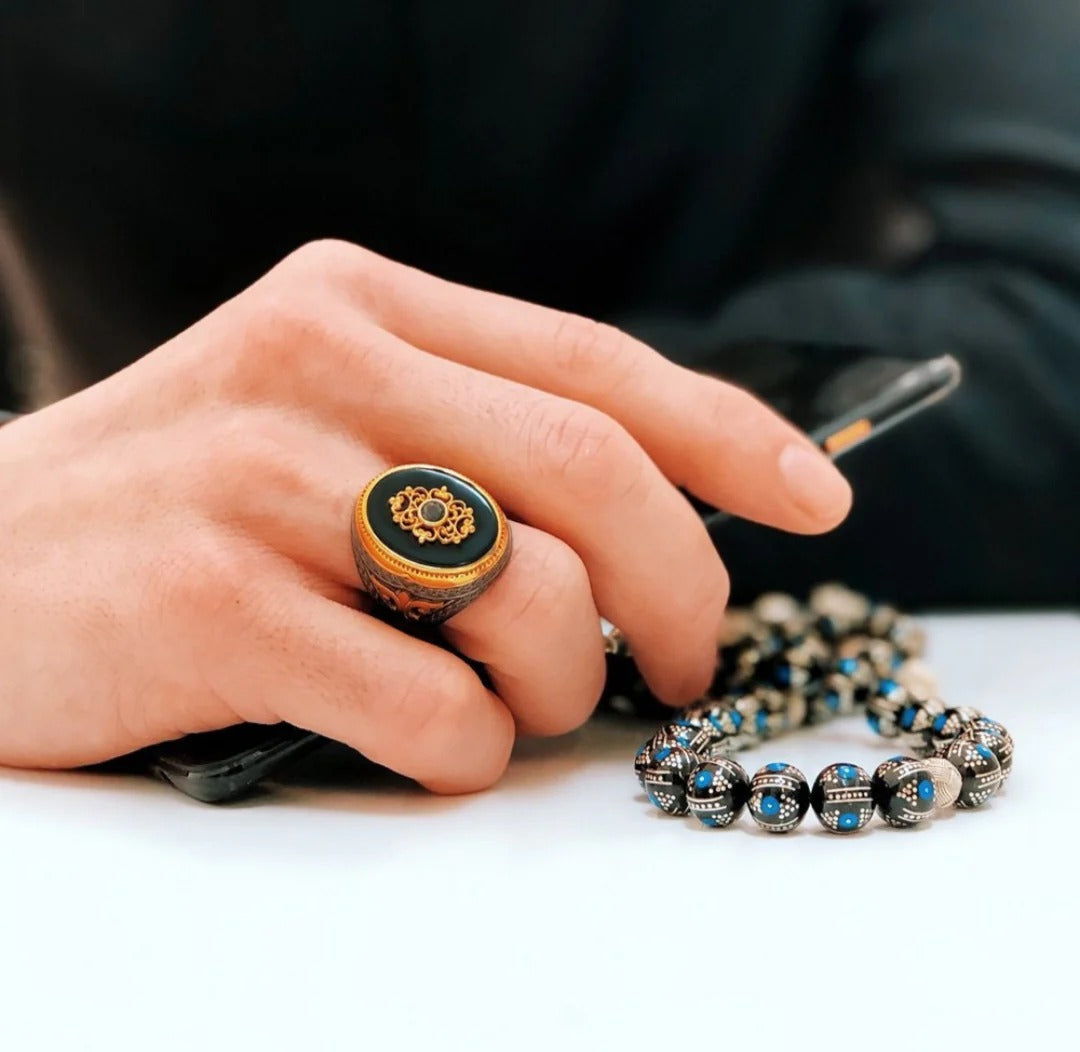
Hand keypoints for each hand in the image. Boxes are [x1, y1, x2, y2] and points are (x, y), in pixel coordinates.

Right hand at [0, 241, 849, 791]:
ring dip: (556, 682)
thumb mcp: (313, 420)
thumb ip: (460, 439)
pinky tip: (416, 741)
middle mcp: (320, 365)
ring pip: (531, 594)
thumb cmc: (169, 508)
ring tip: (509, 702)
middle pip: (594, 474)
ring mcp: (264, 479)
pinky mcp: (217, 602)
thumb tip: (640, 524)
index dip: (728, 433)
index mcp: (361, 305)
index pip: (594, 360)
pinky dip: (462, 750)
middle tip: (683, 666)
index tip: (819, 498)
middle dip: (682, 589)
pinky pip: (433, 708)